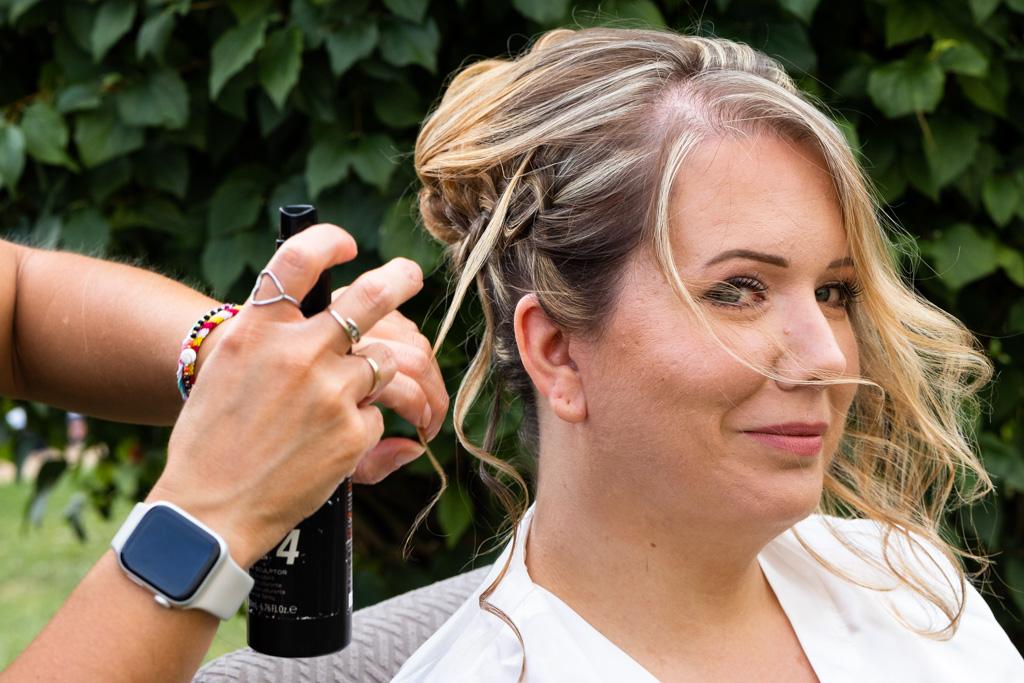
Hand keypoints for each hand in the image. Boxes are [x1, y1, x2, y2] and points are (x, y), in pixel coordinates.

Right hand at [147, 224, 443, 566]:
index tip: (348, 245)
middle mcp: (297, 352)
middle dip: (398, 279)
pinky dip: (364, 428)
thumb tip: (327, 323)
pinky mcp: (352, 432)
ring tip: (372, 399)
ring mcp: (329, 392)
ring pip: (385, 363)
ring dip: (385, 378)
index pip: (299, 261)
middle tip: (411, 275)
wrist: (207, 509)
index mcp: (257, 331)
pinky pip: (377, 417)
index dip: (328, 241)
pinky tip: (334, 447)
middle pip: (369, 298)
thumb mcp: (228, 371)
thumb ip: (271, 339)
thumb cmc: (211, 440)